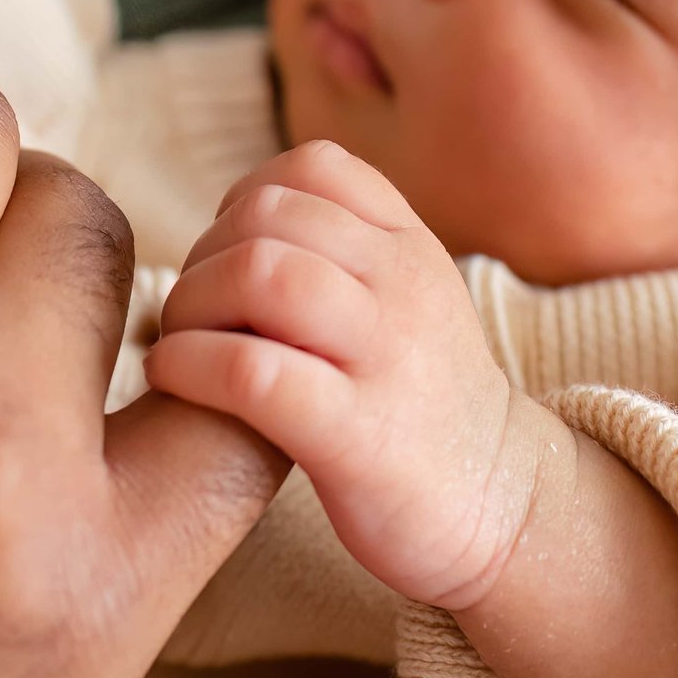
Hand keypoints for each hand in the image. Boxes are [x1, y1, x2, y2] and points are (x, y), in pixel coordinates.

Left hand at [144, 140, 548, 608]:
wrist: (502, 509)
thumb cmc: (422, 404)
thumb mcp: (407, 302)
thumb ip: (345, 252)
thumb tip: (241, 219)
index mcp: (412, 248)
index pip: (314, 169)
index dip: (245, 200)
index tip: (227, 255)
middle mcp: (404, 288)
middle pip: (269, 217)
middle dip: (204, 255)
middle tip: (190, 309)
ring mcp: (384, 358)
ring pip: (260, 277)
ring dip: (190, 303)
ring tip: (179, 342)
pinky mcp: (356, 436)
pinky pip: (251, 373)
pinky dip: (190, 366)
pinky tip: (175, 379)